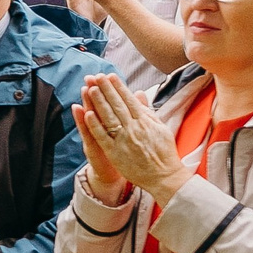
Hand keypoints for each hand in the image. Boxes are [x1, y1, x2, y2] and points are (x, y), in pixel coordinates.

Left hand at [74, 72, 184, 200]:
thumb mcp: (160, 128)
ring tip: (90, 88)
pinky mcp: (115, 153)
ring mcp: (124, 140)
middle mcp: (134, 128)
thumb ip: (148, 111)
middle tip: (96, 76)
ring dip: (99, 102)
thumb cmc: (164, 152)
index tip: (110, 76)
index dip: (119, 87)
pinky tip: (87, 113)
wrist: (164, 177)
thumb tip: (139, 94)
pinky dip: (95, 125)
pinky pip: (103, 137)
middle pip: (117, 105)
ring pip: (109, 117)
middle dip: (106, 89)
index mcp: (145, 122)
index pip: (129, 100)